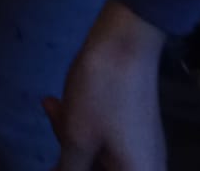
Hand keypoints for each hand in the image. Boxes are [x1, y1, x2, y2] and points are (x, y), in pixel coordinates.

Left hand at [47, 0, 166, 170]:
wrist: (126, 40)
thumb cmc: (103, 93)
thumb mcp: (77, 137)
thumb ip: (69, 169)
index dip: (73, 167)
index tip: (59, 155)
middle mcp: (146, 168)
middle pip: (98, 169)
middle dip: (69, 152)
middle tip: (53, 117)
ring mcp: (142, 147)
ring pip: (99, 155)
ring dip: (71, 136)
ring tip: (52, 106)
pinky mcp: (135, 127)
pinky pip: (106, 139)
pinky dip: (83, 126)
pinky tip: (62, 103)